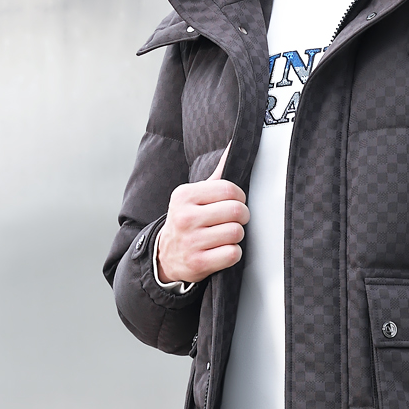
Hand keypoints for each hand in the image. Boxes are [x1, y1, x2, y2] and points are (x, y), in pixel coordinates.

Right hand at [156, 146, 247, 284]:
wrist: (166, 256)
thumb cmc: (187, 221)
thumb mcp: (194, 196)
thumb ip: (217, 174)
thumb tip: (235, 145)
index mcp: (184, 196)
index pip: (229, 189)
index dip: (239, 197)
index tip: (235, 202)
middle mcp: (185, 217)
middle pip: (236, 211)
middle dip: (242, 216)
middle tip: (235, 220)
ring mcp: (191, 241)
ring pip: (236, 233)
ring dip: (237, 236)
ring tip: (226, 235)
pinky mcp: (198, 263)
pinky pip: (233, 253)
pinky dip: (233, 253)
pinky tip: (222, 250)